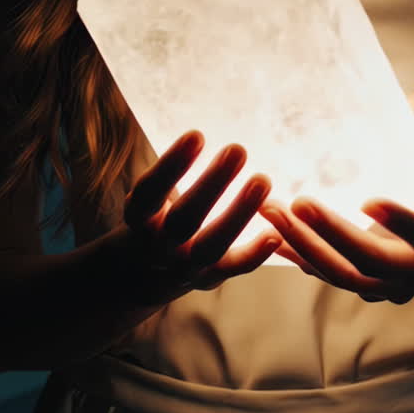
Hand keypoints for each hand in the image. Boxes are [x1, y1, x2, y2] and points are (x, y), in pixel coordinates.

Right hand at [123, 130, 281, 295]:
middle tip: (238, 148)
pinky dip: (254, 254)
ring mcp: (183, 266)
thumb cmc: (153, 218)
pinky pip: (232, 269)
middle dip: (211, 184)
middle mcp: (158, 246)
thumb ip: (167, 175)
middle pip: (183, 219)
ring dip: (238, 214)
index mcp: (138, 218)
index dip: (171, 165)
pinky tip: (275, 233)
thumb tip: (196, 137)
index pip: (150, 191)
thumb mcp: (146, 199)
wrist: (145, 274)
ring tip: (263, 179)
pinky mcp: (208, 278)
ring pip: (210, 245)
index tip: (197, 134)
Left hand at [258, 91, 413, 302]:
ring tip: (272, 211)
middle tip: (299, 203)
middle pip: (375, 262)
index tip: (367, 201)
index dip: (400, 221)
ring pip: (344, 275)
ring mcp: (389, 286)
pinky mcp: (363, 287)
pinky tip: (268, 234)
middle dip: (334, 234)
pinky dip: (298, 255)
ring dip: (305, 244)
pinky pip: (326, 276)